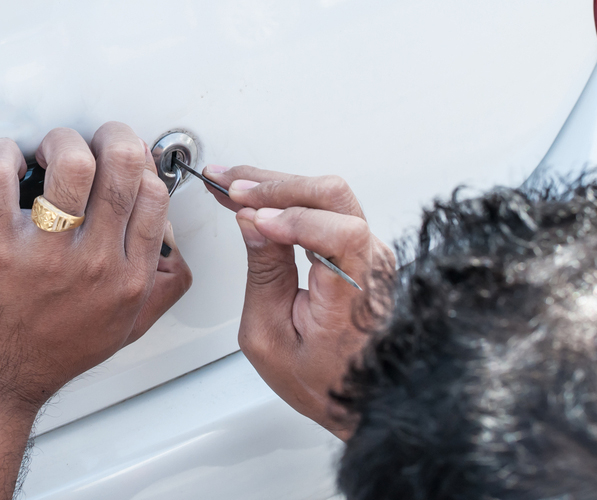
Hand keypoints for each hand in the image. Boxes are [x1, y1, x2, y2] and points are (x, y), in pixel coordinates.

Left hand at [0, 122, 190, 499]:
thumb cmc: (51, 351)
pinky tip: (8, 159)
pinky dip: (2, 154)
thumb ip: (160, 289)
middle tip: (94, 141)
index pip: (154, 194)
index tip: (124, 163)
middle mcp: (94, 263)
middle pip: (123, 166)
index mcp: (129, 278)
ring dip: (63, 141)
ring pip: (71, 164)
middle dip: (112, 136)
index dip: (141, 165)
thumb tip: (171, 249)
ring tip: (50, 152)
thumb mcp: (125, 329)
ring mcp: (46, 254)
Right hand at [203, 164, 393, 439]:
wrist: (359, 394)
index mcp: (353, 292)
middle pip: (331, 196)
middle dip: (273, 186)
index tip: (254, 219)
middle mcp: (369, 262)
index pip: (341, 232)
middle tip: (226, 184)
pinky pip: (325, 207)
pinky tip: (254, 196)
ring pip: (326, 194)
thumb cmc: (321, 377)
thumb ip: (263, 274)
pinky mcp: (358, 246)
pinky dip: (286, 197)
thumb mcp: (269, 336)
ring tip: (229, 183)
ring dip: (275, 186)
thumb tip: (250, 222)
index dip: (296, 219)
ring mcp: (367, 250)